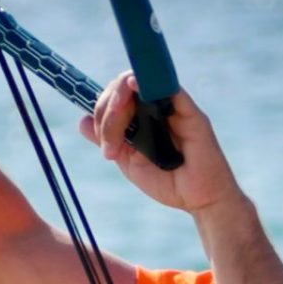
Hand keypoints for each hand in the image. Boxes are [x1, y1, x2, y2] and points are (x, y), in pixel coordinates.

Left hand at [81, 76, 243, 217]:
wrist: (201, 200)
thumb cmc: (170, 183)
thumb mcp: (131, 162)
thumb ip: (109, 140)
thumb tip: (81, 120)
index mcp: (141, 118)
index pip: (113, 100)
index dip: (101, 114)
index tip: (107, 150)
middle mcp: (156, 108)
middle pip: (121, 89)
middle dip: (106, 112)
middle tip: (112, 147)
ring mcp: (173, 108)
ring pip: (138, 83)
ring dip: (119, 98)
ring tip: (118, 128)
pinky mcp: (189, 113)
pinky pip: (169, 88)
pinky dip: (150, 83)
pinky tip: (133, 86)